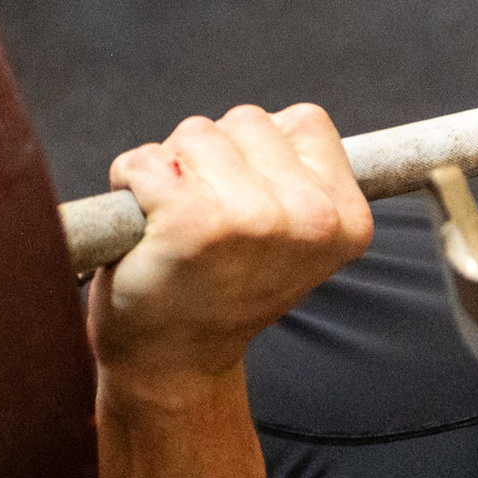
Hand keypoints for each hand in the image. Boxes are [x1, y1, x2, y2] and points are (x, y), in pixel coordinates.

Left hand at [89, 104, 373, 403]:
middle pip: (248, 120)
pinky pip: (146, 160)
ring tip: (179, 222)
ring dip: (173, 168)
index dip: (264, 151)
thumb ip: (304, 179)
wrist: (177, 357)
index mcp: (348, 219)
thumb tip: (295, 124)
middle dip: (216, 156)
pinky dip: (130, 182)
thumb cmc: (225, 286)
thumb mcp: (296, 236)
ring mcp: (254, 220)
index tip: (252, 202)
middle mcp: (312, 219)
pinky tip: (148, 225)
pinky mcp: (192, 223)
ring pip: (197, 133)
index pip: (305, 122)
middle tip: (212, 220)